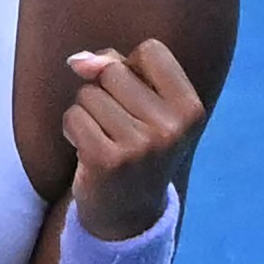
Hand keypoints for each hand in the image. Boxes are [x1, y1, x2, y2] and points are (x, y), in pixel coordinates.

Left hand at [62, 38, 205, 240]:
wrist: (129, 213)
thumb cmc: (135, 143)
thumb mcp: (144, 103)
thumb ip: (115, 65)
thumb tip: (77, 61)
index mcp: (190, 108)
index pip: (150, 50)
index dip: (132, 67)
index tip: (137, 97)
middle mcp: (171, 128)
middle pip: (113, 71)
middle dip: (105, 91)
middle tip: (118, 125)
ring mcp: (140, 147)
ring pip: (89, 93)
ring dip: (87, 112)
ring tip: (105, 138)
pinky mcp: (107, 161)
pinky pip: (73, 116)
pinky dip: (73, 128)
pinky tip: (88, 150)